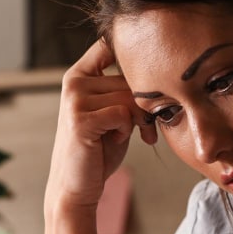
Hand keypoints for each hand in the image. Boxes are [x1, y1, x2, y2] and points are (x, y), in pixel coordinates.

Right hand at [46, 39, 156, 217]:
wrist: (77, 188)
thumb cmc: (99, 152)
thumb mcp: (112, 113)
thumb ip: (124, 89)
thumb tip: (159, 67)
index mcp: (78, 75)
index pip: (110, 45)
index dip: (136, 59)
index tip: (151, 79)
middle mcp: (73, 82)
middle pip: (129, 76)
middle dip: (146, 102)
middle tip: (148, 127)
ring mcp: (74, 100)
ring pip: (128, 95)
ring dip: (141, 117)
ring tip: (140, 134)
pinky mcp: (80, 120)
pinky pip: (122, 112)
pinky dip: (128, 128)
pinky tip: (120, 140)